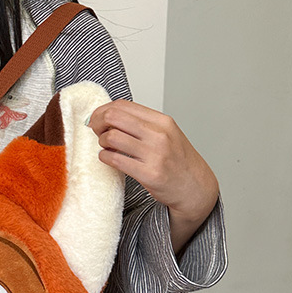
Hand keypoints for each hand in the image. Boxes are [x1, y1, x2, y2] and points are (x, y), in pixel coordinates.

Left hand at [87, 100, 219, 253]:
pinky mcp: (149, 174)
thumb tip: (110, 116)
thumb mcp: (166, 134)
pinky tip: (108, 158)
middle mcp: (159, 134)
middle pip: (114, 117)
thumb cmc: (178, 161)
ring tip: (106, 147)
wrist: (195, 187)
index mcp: (162, 121)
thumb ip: (142, 124)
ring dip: (101, 142)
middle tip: (96, 131)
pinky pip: (115, 160)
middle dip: (98, 123)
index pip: (123, 105)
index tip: (97, 118)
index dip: (103, 110)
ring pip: (112, 137)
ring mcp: (155, 154)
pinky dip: (105, 157)